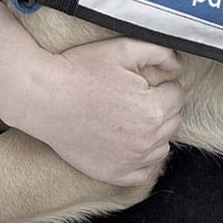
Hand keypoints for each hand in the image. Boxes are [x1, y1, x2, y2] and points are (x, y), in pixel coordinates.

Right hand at [0, 4, 184, 185]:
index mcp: (154, 110)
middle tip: (138, 95)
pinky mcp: (113, 174)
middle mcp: (147, 141)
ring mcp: (130, 161)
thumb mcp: (123, 48)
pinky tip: (131, 142)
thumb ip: (159, 51)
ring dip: (155, 131)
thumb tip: (178, 64)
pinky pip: (144, 172)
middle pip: (173, 120)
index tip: (144, 81)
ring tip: (133, 116)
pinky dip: (143, 159)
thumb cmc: (82, 71)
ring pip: (162, 146)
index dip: (163, 84)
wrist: (45, 98)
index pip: (177, 95)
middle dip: (161, 105)